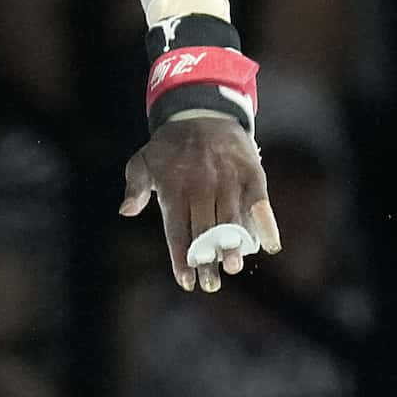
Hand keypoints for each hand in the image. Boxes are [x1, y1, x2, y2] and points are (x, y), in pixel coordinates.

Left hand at [120, 114, 278, 291]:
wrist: (200, 111)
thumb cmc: (168, 145)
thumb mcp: (142, 162)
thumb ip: (135, 188)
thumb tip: (126, 211)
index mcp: (173, 190)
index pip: (177, 232)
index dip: (181, 258)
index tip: (186, 282)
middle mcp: (201, 188)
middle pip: (204, 232)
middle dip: (207, 261)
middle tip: (211, 285)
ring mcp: (227, 181)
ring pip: (231, 220)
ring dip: (233, 246)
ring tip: (233, 267)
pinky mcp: (250, 173)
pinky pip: (259, 203)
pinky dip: (266, 224)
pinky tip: (269, 245)